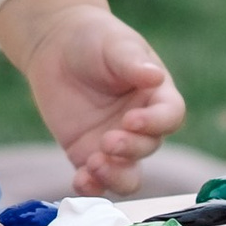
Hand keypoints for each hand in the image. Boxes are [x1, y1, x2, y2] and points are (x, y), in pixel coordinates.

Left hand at [0, 0, 183, 193]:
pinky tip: (80, 181)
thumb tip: (155, 76)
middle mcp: (141, 124)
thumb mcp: (115, 44)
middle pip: (148, 147)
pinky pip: (95, 178)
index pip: (170, 116)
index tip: (131, 120)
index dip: (155, 123)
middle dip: (130, 148)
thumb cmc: (94, 39)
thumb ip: (132, 62)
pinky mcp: (87, 154)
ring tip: (94, 166)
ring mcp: (115, 142)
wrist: (55, 46)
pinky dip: (91, 186)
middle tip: (107, 141)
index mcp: (156, 95)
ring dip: (116, 176)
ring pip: (128, 173)